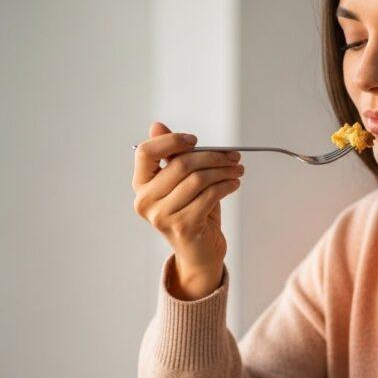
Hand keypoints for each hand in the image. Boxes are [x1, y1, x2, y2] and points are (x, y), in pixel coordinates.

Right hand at [132, 121, 243, 298]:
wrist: (199, 252)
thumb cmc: (192, 212)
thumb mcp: (181, 182)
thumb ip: (171, 156)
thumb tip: (157, 125)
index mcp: (141, 185)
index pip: (145, 152)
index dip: (171, 141)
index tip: (195, 140)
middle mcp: (145, 201)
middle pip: (180, 164)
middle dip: (212, 156)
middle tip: (233, 156)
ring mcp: (162, 216)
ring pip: (198, 179)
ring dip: (223, 171)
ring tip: (237, 170)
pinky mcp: (183, 226)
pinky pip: (209, 196)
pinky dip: (226, 186)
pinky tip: (234, 184)